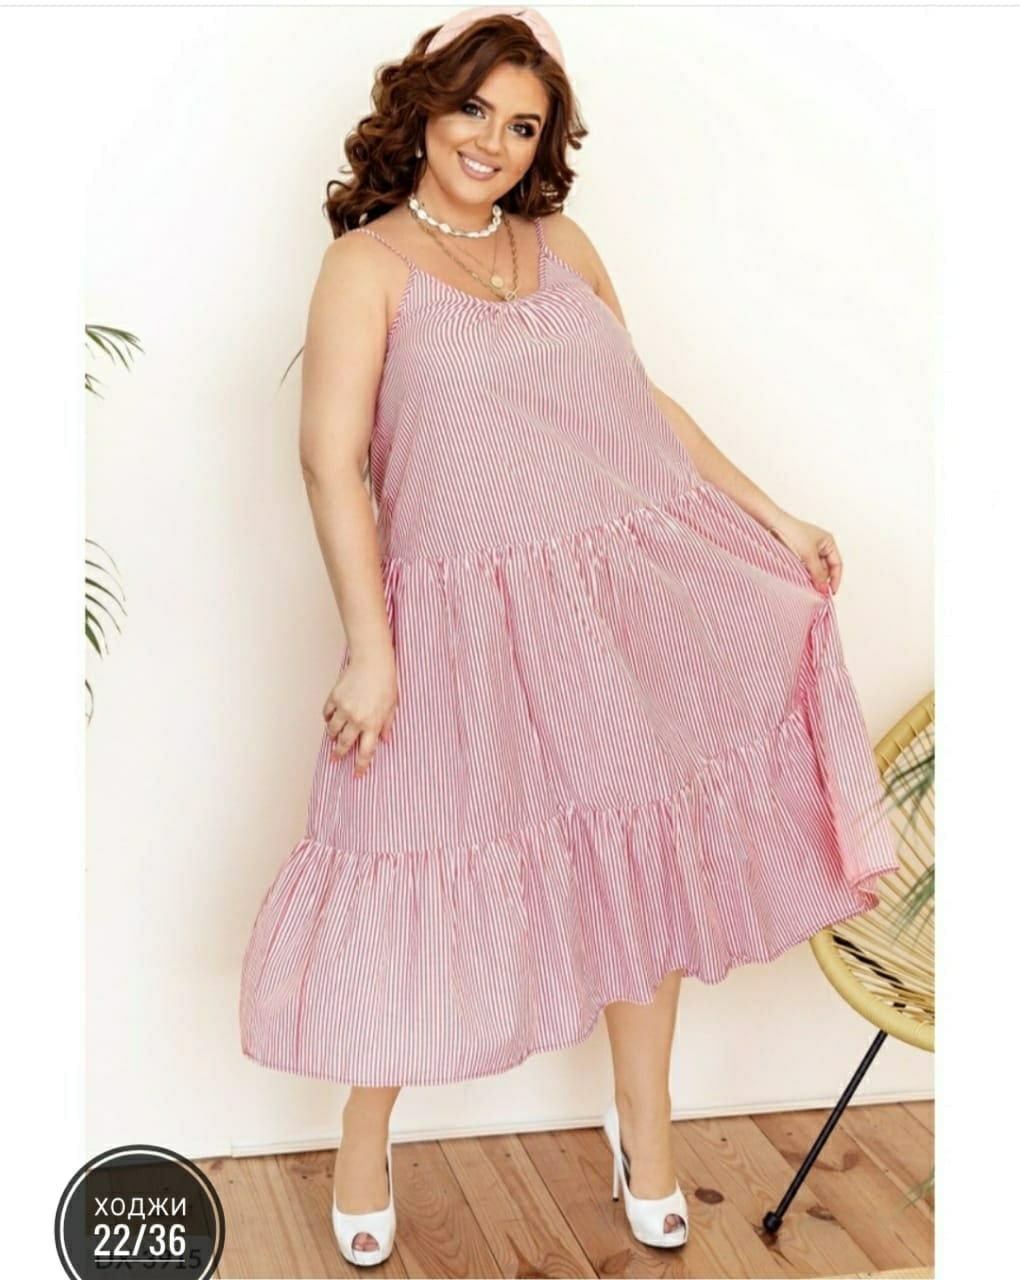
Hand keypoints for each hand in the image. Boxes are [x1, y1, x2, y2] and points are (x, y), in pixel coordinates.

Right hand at [322, 652, 398, 777]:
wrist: (372, 661)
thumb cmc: (385, 681)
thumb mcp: (392, 706)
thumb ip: (387, 724)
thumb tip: (385, 740)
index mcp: (373, 723)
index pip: (365, 752)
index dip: (361, 766)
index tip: (357, 775)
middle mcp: (356, 719)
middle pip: (344, 744)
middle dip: (339, 754)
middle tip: (336, 759)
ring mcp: (343, 709)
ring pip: (332, 730)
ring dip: (333, 736)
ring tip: (334, 738)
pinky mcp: (334, 698)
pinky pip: (327, 714)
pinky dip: (328, 718)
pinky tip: (331, 719)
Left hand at [768, 511, 841, 594]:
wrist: (772, 524)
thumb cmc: (792, 532)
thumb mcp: (808, 555)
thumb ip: (817, 573)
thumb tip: (824, 589)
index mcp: (828, 542)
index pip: (837, 564)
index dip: (835, 579)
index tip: (830, 593)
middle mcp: (820, 546)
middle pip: (826, 568)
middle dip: (822, 580)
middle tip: (817, 593)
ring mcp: (809, 550)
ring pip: (815, 569)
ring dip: (812, 578)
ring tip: (808, 587)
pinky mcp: (798, 554)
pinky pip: (805, 568)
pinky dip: (804, 575)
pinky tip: (800, 580)